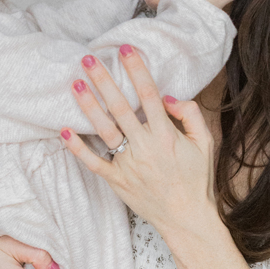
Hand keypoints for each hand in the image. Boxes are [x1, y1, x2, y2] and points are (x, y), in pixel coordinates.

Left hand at [61, 47, 219, 243]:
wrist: (187, 219)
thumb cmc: (197, 180)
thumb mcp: (205, 143)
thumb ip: (190, 115)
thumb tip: (168, 97)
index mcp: (166, 135)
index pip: (149, 94)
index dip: (136, 69)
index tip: (125, 49)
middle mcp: (145, 146)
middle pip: (120, 107)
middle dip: (103, 80)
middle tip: (89, 59)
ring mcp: (128, 164)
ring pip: (104, 130)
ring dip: (88, 106)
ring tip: (75, 84)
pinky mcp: (117, 181)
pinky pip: (93, 162)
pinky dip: (77, 148)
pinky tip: (64, 130)